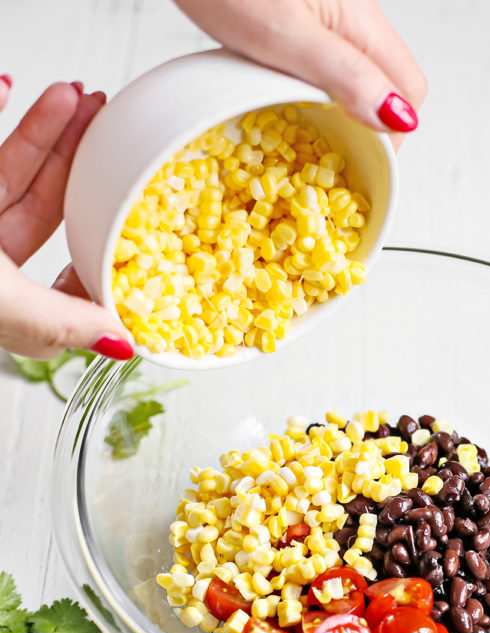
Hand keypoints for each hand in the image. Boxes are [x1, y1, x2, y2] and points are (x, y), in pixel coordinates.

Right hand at [0, 79, 133, 360]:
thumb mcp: (7, 305)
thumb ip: (64, 322)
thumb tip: (123, 345)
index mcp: (12, 309)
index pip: (71, 283)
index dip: (102, 249)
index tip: (134, 217)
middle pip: (45, 210)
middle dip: (72, 160)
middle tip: (102, 120)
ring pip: (11, 174)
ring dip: (40, 132)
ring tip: (71, 96)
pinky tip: (2, 88)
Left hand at [173, 0, 426, 145]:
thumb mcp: (285, 36)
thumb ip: (345, 75)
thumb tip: (399, 118)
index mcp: (360, 19)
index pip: (409, 89)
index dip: (393, 135)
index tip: (361, 164)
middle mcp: (354, 15)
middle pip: (389, 83)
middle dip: (370, 125)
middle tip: (334, 155)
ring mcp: (330, 14)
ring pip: (360, 75)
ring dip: (343, 110)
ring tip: (309, 132)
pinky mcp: (303, 16)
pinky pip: (329, 64)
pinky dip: (317, 90)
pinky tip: (287, 98)